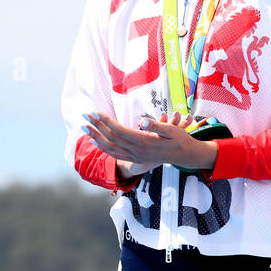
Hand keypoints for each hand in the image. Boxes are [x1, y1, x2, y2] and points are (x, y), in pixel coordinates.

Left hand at [83, 111, 218, 172]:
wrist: (185, 156)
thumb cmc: (180, 140)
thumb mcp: (173, 131)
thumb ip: (157, 126)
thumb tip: (142, 121)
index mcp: (144, 142)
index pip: (119, 130)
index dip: (105, 121)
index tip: (95, 112)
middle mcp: (137, 151)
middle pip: (111, 138)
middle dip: (96, 126)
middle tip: (85, 115)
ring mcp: (135, 156)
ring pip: (109, 147)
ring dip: (95, 136)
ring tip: (85, 127)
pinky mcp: (135, 158)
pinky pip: (115, 154)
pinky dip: (103, 147)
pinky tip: (96, 140)